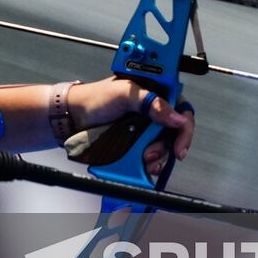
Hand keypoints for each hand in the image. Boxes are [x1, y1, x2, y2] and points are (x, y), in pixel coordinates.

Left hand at [65, 76, 193, 177]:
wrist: (73, 116)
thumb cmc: (95, 98)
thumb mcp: (125, 93)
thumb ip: (152, 102)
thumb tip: (177, 117)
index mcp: (154, 93)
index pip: (181, 109)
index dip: (184, 127)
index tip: (179, 145)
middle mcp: (153, 111)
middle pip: (175, 132)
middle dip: (167, 146)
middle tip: (152, 154)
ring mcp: (145, 129)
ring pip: (164, 147)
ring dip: (157, 156)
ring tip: (143, 158)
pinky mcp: (136, 144)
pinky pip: (151, 157)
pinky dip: (149, 164)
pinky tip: (143, 165)